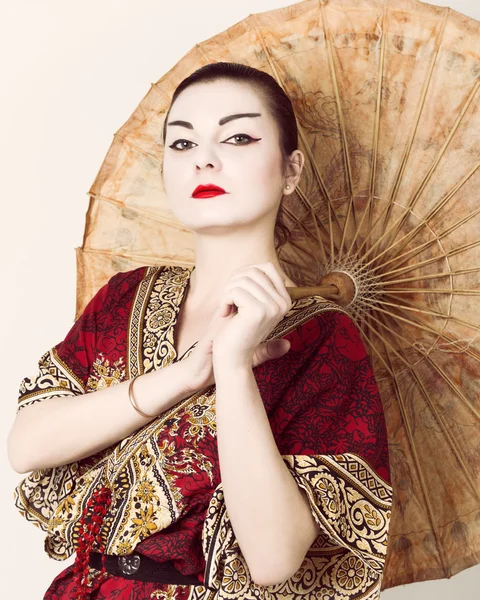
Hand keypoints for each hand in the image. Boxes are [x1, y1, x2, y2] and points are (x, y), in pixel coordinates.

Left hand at [183, 262, 292, 391]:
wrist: (231, 357)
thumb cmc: (237, 328)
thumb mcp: (252, 303)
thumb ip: (260, 285)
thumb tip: (266, 268)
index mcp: (285, 299)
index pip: (267, 268)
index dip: (245, 273)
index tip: (236, 290)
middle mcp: (283, 303)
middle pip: (253, 271)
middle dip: (234, 282)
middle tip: (227, 300)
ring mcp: (272, 307)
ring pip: (242, 280)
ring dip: (227, 292)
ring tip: (226, 308)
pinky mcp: (258, 312)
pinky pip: (234, 291)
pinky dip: (223, 300)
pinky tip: (224, 314)